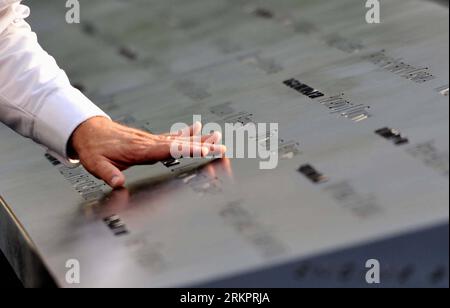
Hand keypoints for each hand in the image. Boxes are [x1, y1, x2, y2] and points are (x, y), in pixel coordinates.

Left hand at [70, 117, 225, 187]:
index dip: (187, 150)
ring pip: (179, 138)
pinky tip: (196, 129)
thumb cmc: (93, 148)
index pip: (168, 149)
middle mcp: (149, 142)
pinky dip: (186, 133)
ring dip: (199, 138)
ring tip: (216, 136)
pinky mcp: (150, 139)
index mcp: (139, 149)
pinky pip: (172, 136)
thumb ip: (107, 173)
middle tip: (220, 145)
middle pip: (180, 143)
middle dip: (201, 145)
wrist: (88, 130)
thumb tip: (118, 183)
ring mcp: (151, 139)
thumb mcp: (95, 164)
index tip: (204, 150)